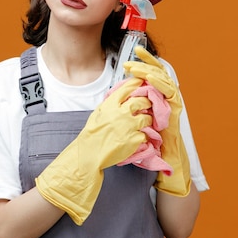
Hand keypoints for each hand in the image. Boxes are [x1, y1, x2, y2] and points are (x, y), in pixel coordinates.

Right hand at [35, 77, 152, 224]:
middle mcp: (121, 114)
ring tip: (143, 123)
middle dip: (147, 102)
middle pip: (142, 100)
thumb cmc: (92, 135)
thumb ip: (109, 104)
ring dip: (147, 120)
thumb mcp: (98, 114)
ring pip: (147, 117)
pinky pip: (146, 134)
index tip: (142, 84)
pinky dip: (144, 136)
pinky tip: (138, 138)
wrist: (90, 154)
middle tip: (147, 104)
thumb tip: (120, 96)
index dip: (137, 84)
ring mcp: (129, 127)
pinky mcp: (135, 140)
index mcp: (110, 105)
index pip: (128, 88)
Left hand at [124, 46, 190, 196]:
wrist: (162, 158)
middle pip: (159, 72)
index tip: (133, 53)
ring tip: (136, 68)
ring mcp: (172, 102)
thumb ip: (129, 105)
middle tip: (133, 56)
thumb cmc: (147, 139)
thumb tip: (114, 94)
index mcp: (155, 96)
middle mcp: (165, 96)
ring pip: (164, 79)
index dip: (143, 62)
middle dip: (146, 62)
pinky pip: (170, 92)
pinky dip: (161, 84)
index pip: (150, 74)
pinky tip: (151, 80)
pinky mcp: (176, 109)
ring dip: (150, 72)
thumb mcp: (134, 118)